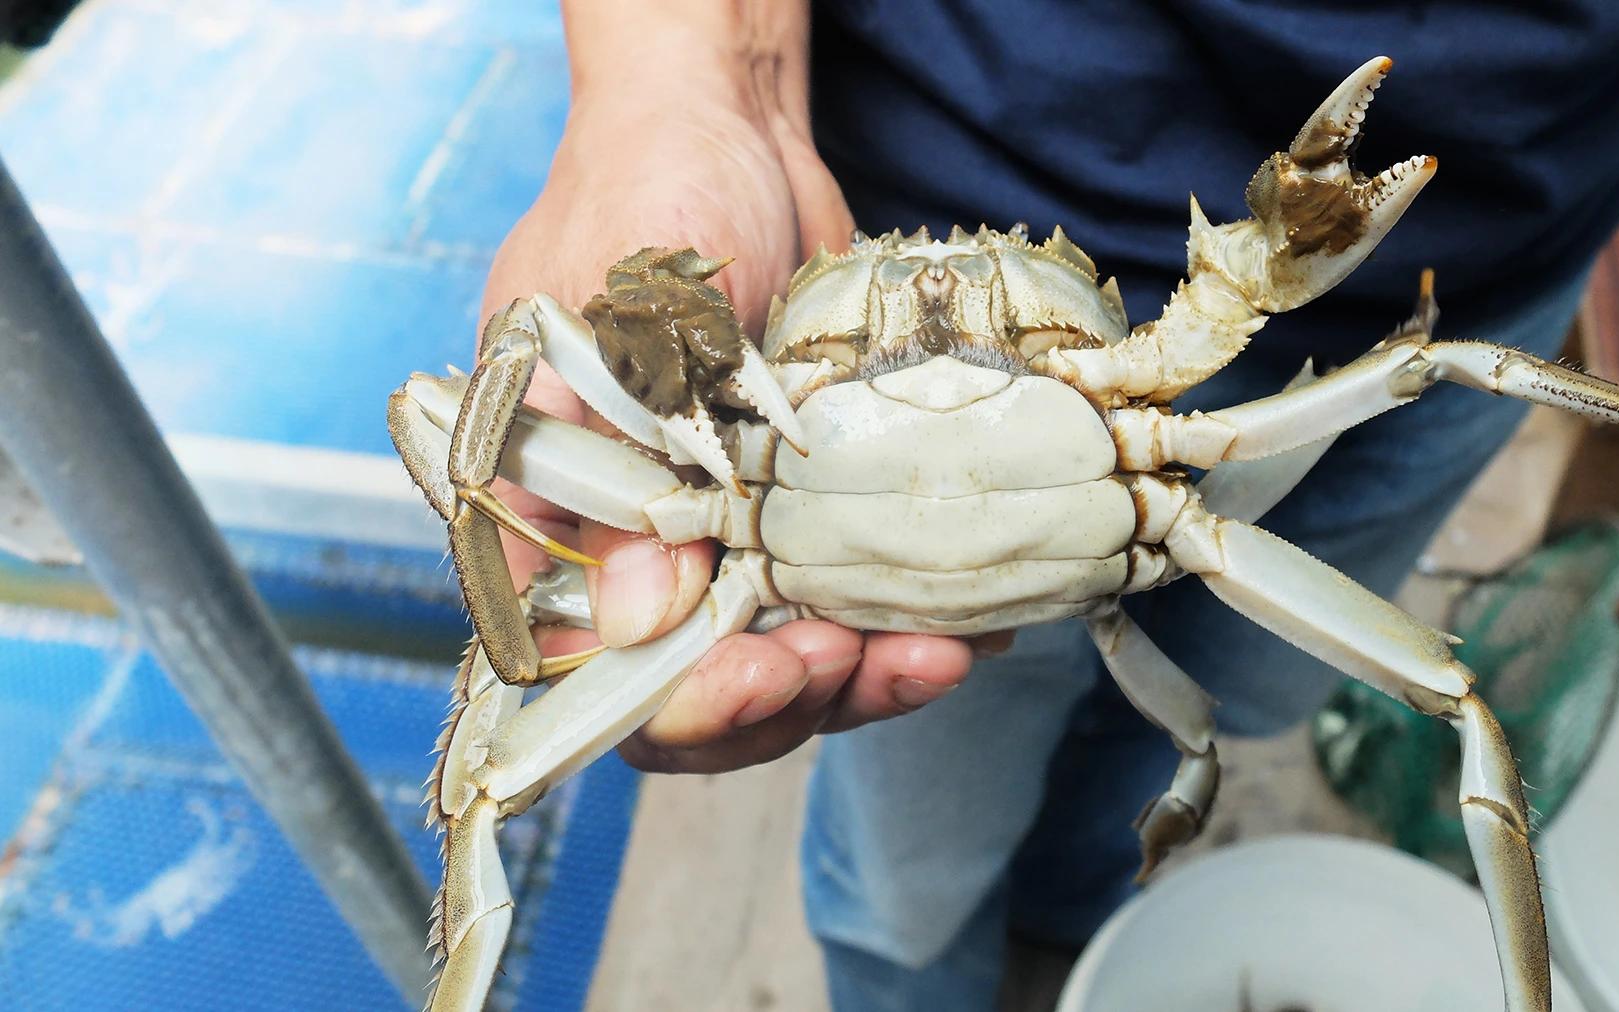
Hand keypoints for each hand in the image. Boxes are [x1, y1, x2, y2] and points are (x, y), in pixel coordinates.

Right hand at [480, 42, 974, 773]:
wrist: (731, 134)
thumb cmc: (647, 190)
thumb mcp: (617, 310)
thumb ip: (622, 454)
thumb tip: (643, 614)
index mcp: (550, 511)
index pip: (585, 666)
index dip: (675, 698)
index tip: (763, 668)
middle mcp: (629, 543)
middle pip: (689, 691)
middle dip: (783, 698)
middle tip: (856, 656)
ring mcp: (719, 537)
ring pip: (779, 665)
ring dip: (859, 680)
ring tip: (933, 651)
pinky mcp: (798, 519)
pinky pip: (843, 609)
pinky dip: (901, 632)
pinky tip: (961, 625)